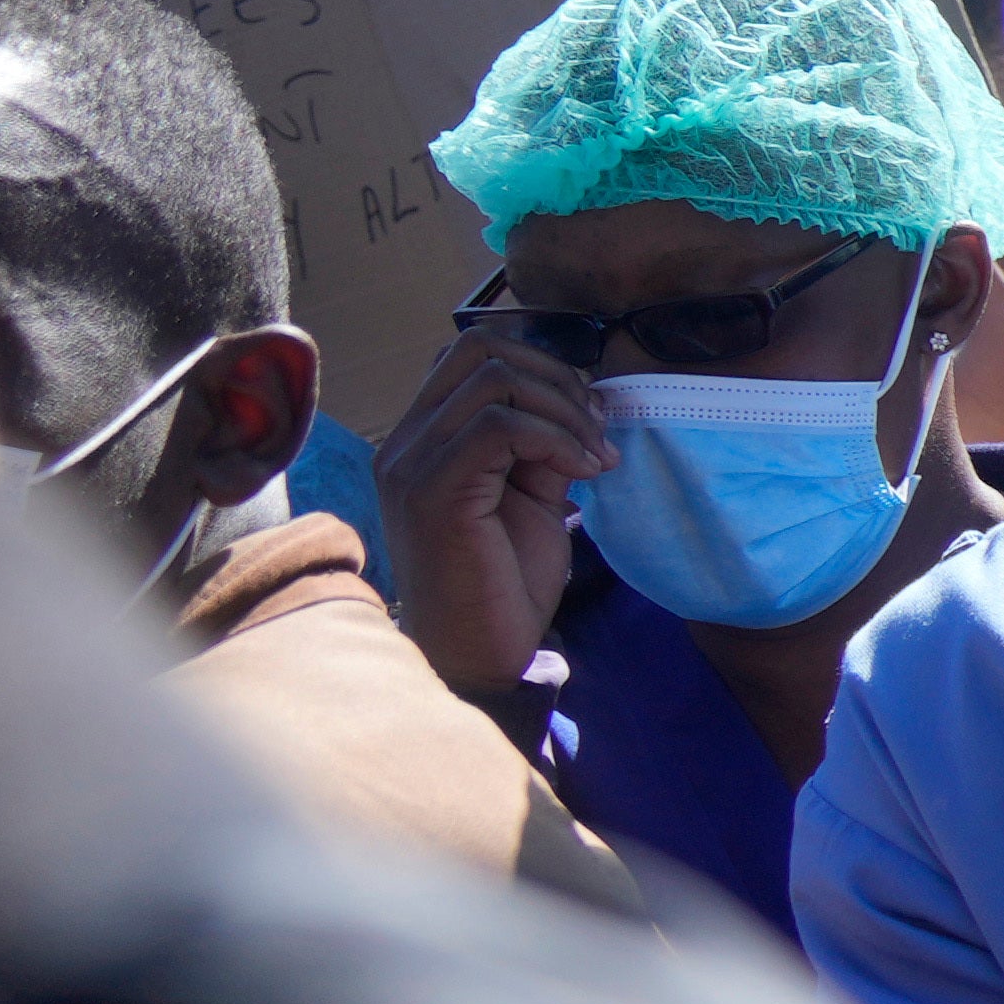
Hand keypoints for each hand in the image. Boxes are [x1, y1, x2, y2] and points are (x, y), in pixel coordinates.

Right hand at [365, 311, 615, 702]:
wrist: (479, 654)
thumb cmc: (504, 584)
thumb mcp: (533, 500)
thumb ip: (543, 449)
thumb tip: (583, 405)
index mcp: (425, 440)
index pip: (472, 355)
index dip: (543, 369)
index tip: (590, 418)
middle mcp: (407, 443)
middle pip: (479, 349)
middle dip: (556, 378)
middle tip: (596, 431)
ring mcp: (412, 464)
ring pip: (494, 381)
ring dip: (563, 411)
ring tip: (593, 458)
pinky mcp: (432, 491)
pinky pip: (499, 426)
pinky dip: (556, 439)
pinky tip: (583, 474)